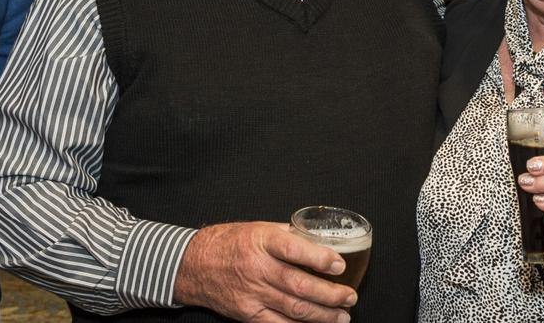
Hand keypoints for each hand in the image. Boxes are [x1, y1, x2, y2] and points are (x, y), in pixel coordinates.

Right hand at [173, 221, 355, 322]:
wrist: (194, 265)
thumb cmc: (229, 243)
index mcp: (261, 241)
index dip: (319, 259)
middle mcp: (257, 268)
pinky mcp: (247, 313)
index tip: (339, 265)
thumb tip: (320, 241)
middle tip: (350, 297)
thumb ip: (288, 236)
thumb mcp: (258, 228)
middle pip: (299, 285)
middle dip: (330, 294)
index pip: (294, 250)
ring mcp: (252, 294)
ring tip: (342, 315)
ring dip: (323, 315)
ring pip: (293, 308)